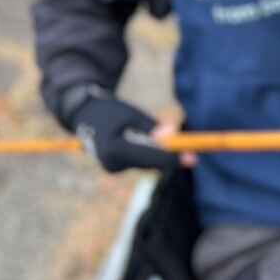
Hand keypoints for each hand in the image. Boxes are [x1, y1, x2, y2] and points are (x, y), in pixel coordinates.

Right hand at [69, 94, 183, 172]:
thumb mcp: (133, 115)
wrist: (86, 115)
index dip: (172, 157)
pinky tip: (152, 144)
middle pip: (150, 164)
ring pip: (147, 163)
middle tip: (193, 158)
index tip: (192, 158)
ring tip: (169, 147)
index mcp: (114, 149)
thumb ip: (152, 129)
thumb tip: (171, 138)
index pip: (150, 157)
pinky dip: (151, 155)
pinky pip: (141, 162)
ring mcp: (113, 168)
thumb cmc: (111, 111)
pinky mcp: (116, 168)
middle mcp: (112, 163)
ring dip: (160, 155)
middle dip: (171, 158)